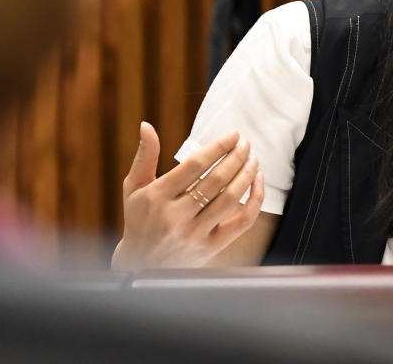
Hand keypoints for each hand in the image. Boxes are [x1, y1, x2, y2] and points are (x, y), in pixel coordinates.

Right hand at [111, 122, 263, 269]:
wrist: (140, 266)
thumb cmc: (139, 219)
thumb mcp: (134, 188)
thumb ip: (145, 156)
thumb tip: (146, 125)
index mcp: (157, 197)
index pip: (194, 165)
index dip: (218, 147)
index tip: (233, 134)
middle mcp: (176, 217)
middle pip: (216, 180)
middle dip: (236, 157)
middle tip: (246, 143)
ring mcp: (194, 234)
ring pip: (230, 199)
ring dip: (247, 174)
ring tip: (253, 158)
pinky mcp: (210, 248)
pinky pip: (242, 223)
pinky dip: (255, 200)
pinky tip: (258, 182)